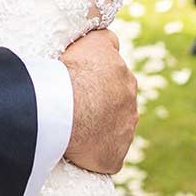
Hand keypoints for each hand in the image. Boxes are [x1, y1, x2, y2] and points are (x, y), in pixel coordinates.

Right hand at [61, 29, 138, 174]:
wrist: (64, 107)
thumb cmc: (73, 71)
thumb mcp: (92, 41)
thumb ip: (107, 38)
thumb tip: (113, 41)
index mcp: (125, 78)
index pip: (116, 78)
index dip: (98, 81)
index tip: (82, 84)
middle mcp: (131, 105)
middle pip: (116, 105)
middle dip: (100, 105)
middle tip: (75, 106)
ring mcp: (124, 133)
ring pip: (112, 130)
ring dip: (98, 130)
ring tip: (74, 128)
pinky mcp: (114, 157)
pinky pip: (105, 156)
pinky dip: (94, 153)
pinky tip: (78, 149)